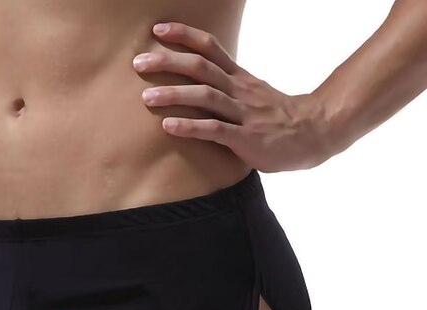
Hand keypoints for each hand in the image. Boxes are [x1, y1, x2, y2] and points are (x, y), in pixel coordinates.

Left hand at [133, 22, 331, 171]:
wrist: (312, 134)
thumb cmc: (275, 117)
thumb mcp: (252, 94)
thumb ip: (227, 87)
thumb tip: (198, 82)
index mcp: (239, 77)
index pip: (210, 47)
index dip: (184, 36)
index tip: (157, 30)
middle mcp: (238, 90)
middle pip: (200, 67)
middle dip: (168, 63)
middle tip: (138, 63)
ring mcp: (242, 113)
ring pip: (205, 97)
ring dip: (173, 95)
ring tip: (146, 96)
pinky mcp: (245, 138)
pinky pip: (214, 130)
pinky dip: (190, 127)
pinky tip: (168, 127)